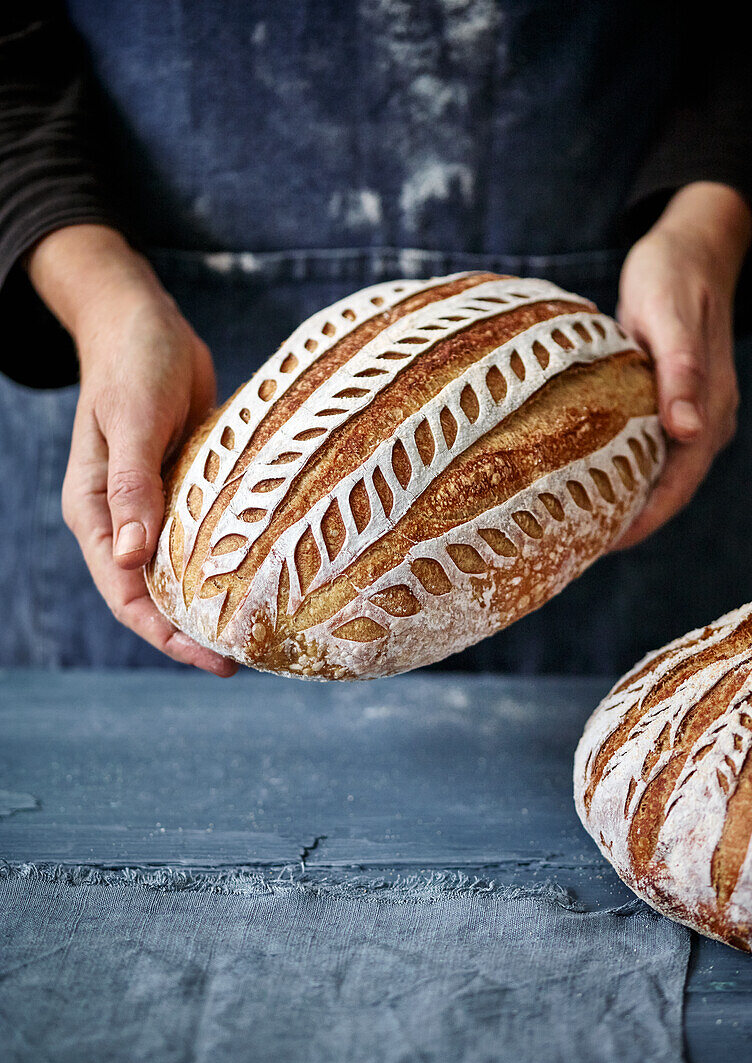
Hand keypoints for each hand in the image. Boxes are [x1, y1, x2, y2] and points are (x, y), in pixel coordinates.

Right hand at [27, 225, 235, 674]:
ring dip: (212, 600)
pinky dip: (227, 561)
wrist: (146, 322)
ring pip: (181, 570)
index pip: (126, 595)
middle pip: (155, 595)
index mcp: (96, 513)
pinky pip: (204, 537)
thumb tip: (132, 560)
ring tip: (259, 629)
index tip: (213, 659)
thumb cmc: (132, 364)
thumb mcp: (131, 421)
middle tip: (246, 657)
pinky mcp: (186, 488)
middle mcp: (124, 519)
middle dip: (193, 631)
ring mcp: (155, 506)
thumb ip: (131, 487)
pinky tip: (262, 575)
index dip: (165, 635)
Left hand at [615, 182, 751, 548]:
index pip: (679, 485)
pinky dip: (624, 468)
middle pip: (669, 489)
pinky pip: (649, 447)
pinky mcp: (671, 400)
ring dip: (627, 499)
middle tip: (578, 546)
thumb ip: (681, 371)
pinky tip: (589, 475)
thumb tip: (686, 431)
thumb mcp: (670, 316)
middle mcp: (704, 418)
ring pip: (660, 471)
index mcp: (709, 408)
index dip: (645, 520)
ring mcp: (690, 411)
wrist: (690, 247)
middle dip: (631, 522)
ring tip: (579, 523)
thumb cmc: (673, 277)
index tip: (603, 545)